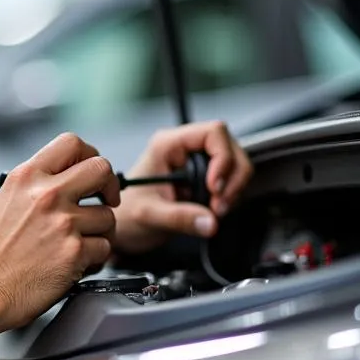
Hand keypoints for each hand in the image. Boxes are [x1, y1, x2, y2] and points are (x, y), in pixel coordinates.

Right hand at [0, 133, 119, 343]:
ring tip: (78, 244)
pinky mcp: (74, 252)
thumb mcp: (4, 202)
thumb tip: (66, 180)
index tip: (91, 175)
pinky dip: (94, 259)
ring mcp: (63, 223)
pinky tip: (75, 263)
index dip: (90, 156)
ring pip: (108, 216)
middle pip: (101, 169)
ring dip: (99, 232)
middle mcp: (46, 195)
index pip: (72, 143)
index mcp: (26, 177)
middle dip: (109, 187)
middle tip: (104, 201)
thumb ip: (35, 186)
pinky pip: (104, 248)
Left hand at [113, 120, 252, 255]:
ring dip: (233, 189)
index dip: (222, 158)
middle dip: (232, 178)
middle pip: (230, 147)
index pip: (213, 133)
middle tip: (219, 205)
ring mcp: (197, 162)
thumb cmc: (127, 215)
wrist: (124, 227)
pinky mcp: (204, 178)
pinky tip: (215, 210)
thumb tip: (212, 222)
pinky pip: (231, 180)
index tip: (215, 187)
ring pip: (235, 164)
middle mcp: (185, 148)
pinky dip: (231, 195)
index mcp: (167, 145)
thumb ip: (179, 218)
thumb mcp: (149, 216)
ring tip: (216, 210)